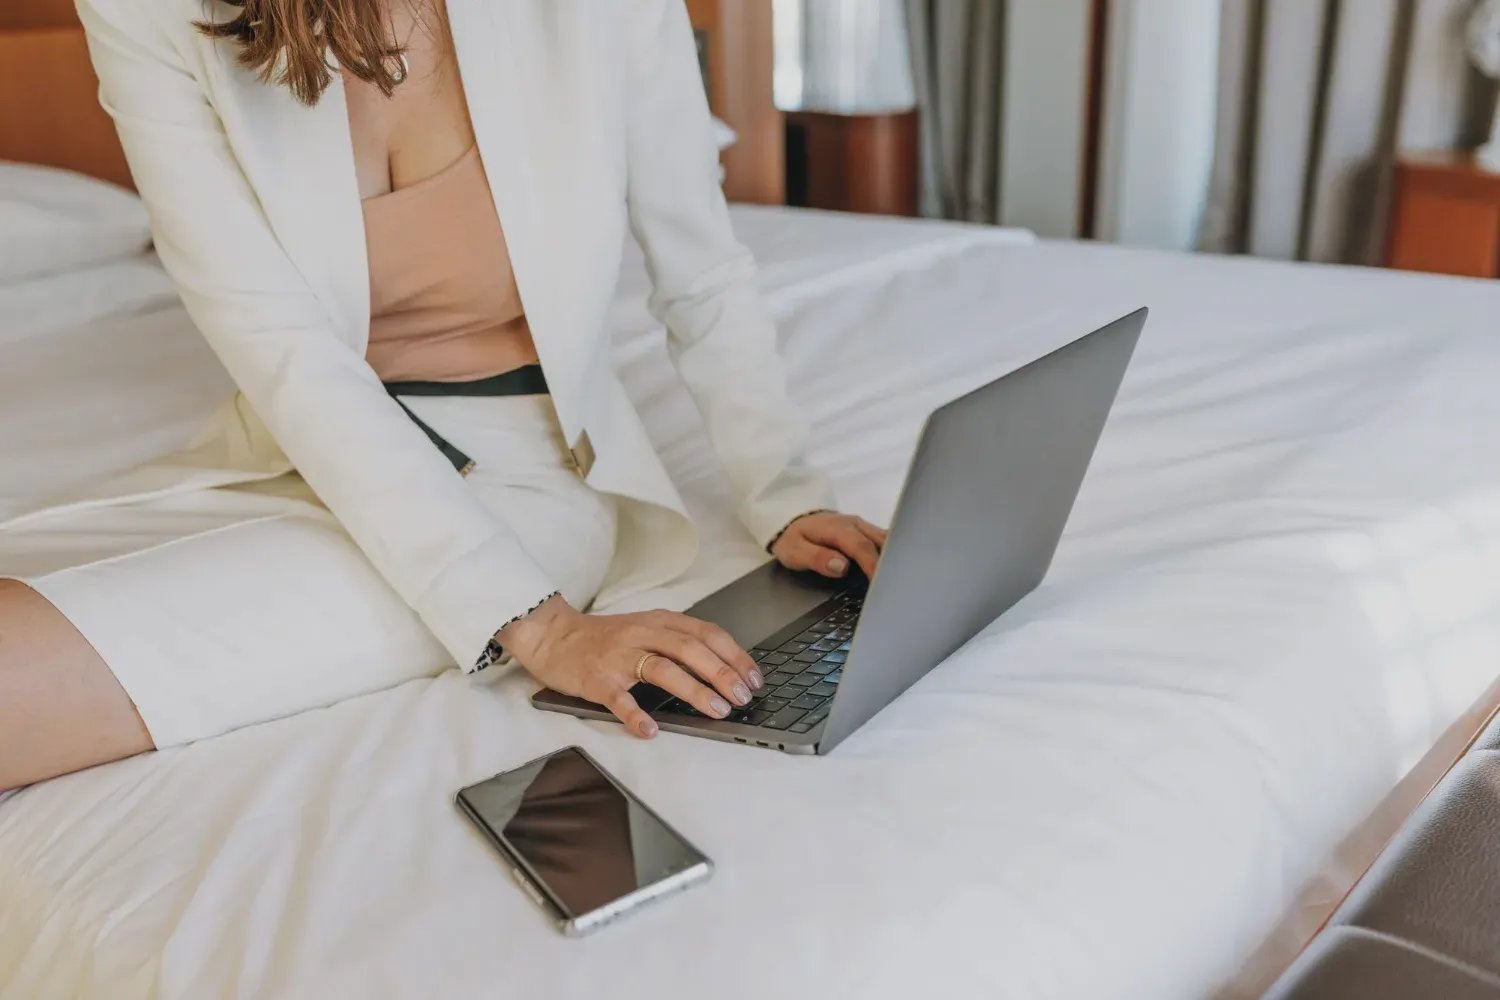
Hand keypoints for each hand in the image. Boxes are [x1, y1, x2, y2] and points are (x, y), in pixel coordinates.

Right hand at [498, 596, 763, 738]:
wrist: (552, 635)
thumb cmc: (603, 638)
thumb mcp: (645, 628)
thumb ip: (676, 642)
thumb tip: (720, 669)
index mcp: (659, 622)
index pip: (706, 633)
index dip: (734, 655)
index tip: (754, 678)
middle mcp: (642, 634)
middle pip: (690, 649)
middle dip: (722, 673)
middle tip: (743, 697)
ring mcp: (619, 656)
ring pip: (663, 669)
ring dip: (694, 690)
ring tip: (716, 710)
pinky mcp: (596, 678)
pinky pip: (618, 698)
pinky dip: (635, 715)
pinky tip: (650, 730)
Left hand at [771, 510, 887, 579]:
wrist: (791, 520)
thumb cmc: (793, 539)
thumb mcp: (794, 551)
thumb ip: (817, 558)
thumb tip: (841, 567)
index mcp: (837, 528)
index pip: (862, 547)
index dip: (873, 566)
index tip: (880, 585)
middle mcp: (854, 524)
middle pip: (882, 541)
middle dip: (891, 563)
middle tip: (895, 586)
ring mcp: (862, 526)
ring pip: (886, 540)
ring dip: (894, 558)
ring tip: (898, 581)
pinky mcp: (865, 531)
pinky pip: (883, 541)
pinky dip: (891, 555)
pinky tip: (893, 570)